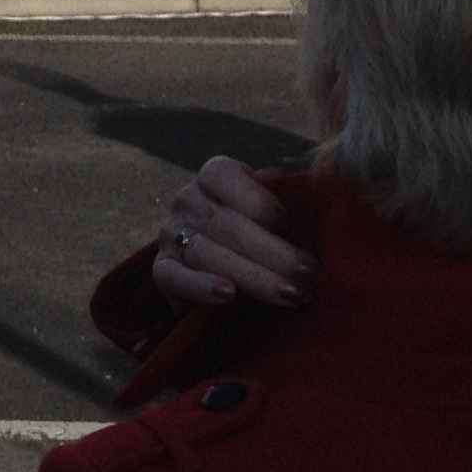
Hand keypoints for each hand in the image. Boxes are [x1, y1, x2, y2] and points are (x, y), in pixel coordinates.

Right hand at [152, 155, 311, 310]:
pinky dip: (200, 286)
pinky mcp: (162, 270)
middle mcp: (188, 201)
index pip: (224, 177)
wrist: (223, 261)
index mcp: (213, 177)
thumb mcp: (272, 205)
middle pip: (225, 224)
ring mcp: (171, 235)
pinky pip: (174, 277)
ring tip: (291, 295)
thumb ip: (283, 194)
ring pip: (206, 253)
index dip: (259, 201)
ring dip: (254, 277)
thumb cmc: (259, 228)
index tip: (289, 224)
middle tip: (310, 275)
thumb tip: (286, 183)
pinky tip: (227, 294)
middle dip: (274, 253)